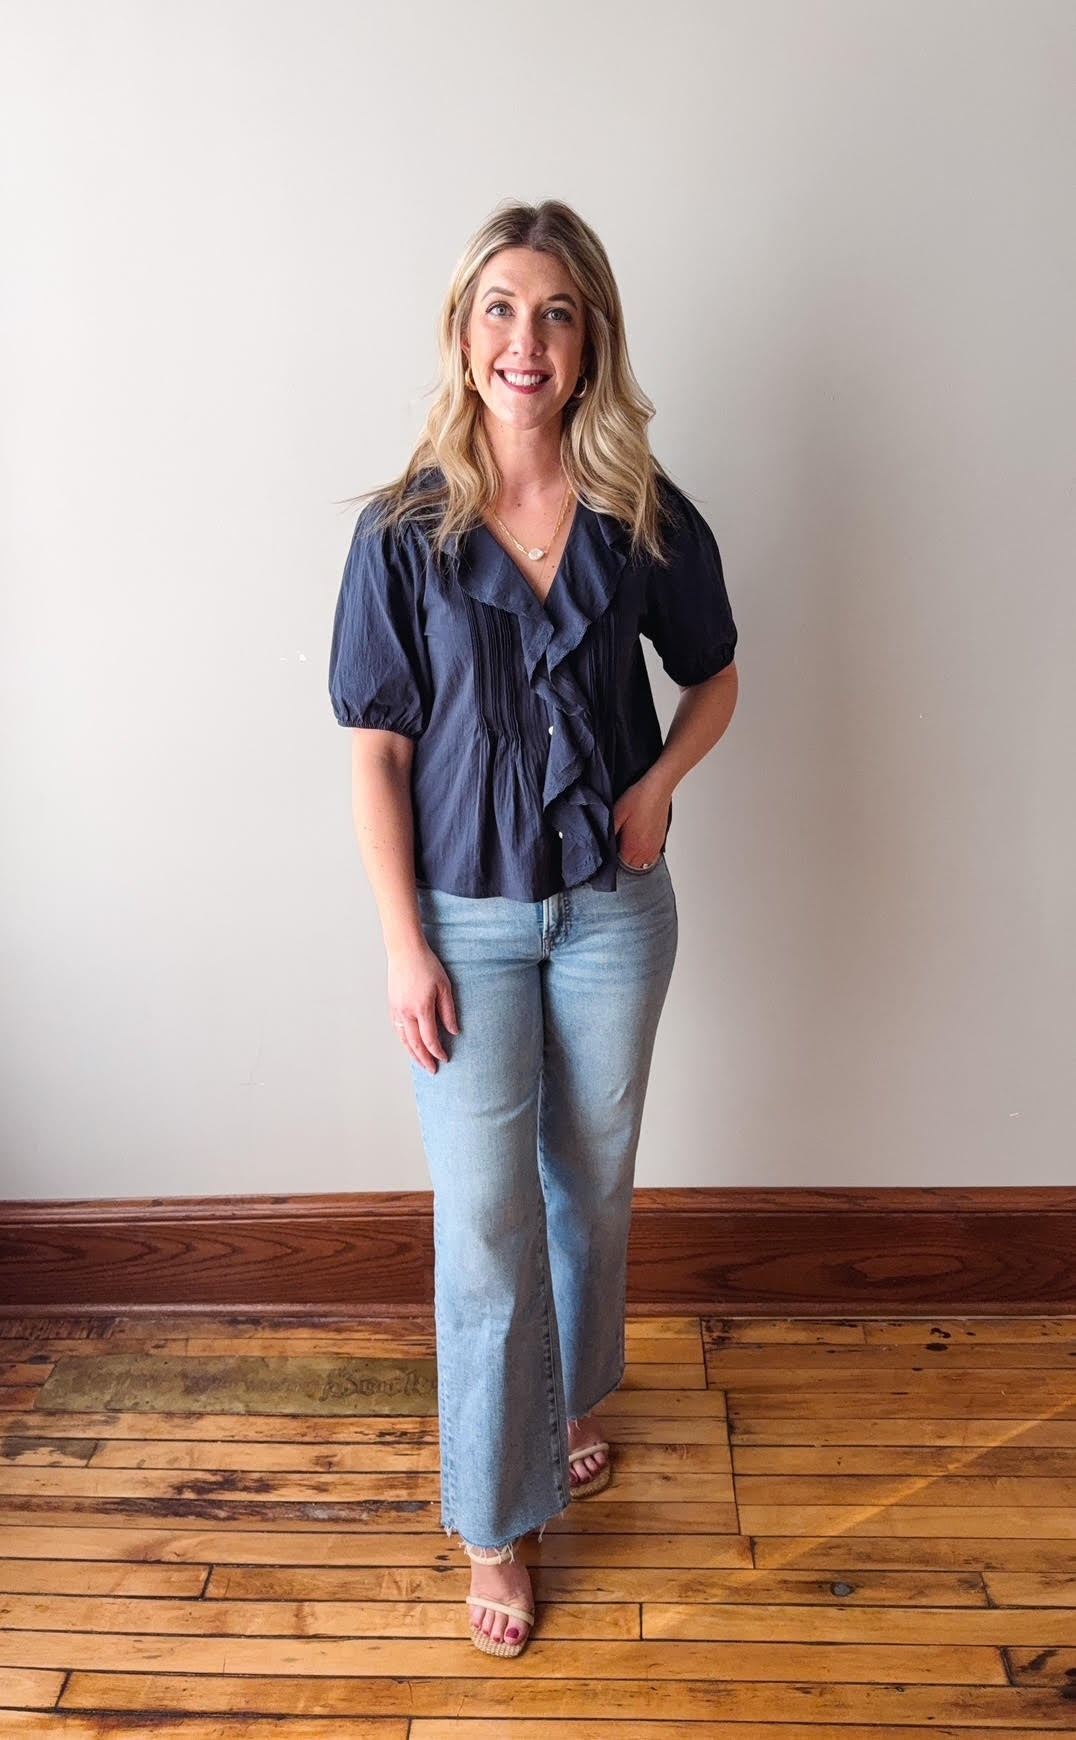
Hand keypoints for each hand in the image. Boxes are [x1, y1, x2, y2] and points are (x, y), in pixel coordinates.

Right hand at [387, 940, 458, 1074]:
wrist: (405, 952)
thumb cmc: (427, 966)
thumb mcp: (445, 987)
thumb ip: (449, 1011)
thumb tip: (454, 1032)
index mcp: (421, 1009)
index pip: (430, 1039)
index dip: (438, 1052)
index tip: (445, 1058)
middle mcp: (406, 1013)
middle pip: (415, 1045)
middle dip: (424, 1060)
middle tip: (432, 1071)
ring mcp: (397, 1010)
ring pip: (403, 1040)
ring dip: (412, 1054)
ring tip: (420, 1064)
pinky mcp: (392, 1006)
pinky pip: (398, 1030)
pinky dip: (404, 1041)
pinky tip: (410, 1045)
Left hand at [612, 770, 672, 868]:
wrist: (658, 788)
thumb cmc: (639, 798)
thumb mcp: (615, 814)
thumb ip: (607, 833)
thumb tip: (600, 846)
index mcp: (633, 848)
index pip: (618, 867)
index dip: (611, 861)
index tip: (607, 851)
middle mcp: (646, 852)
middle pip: (629, 867)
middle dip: (621, 861)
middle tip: (615, 846)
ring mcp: (655, 848)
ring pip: (640, 864)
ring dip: (632, 858)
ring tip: (626, 844)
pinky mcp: (660, 842)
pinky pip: (649, 857)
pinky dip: (642, 854)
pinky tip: (637, 841)